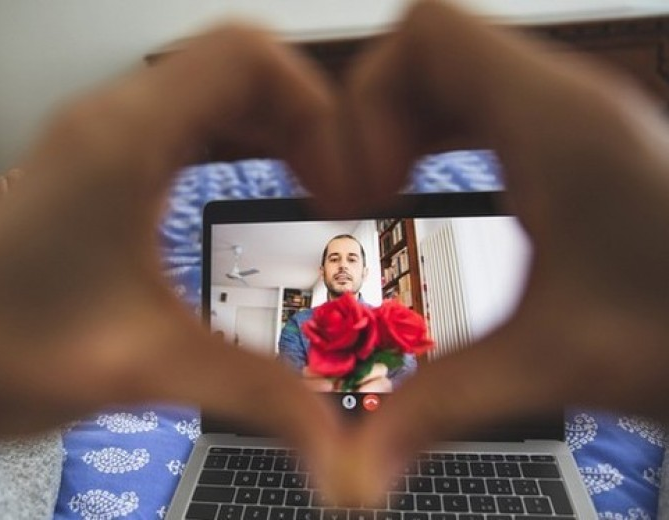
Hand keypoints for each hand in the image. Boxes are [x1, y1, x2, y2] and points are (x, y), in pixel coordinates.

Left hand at [0, 24, 347, 491]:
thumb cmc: (5, 351)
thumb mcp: (149, 364)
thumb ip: (257, 392)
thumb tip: (336, 439)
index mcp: (123, 141)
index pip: (246, 57)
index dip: (313, 107)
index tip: (338, 175)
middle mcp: (107, 122)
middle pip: (234, 66)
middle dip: (300, 116)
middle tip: (334, 180)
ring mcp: (97, 140)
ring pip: (207, 89)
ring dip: (267, 125)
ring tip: (308, 179)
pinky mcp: (93, 166)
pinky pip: (180, 121)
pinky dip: (231, 139)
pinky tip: (247, 180)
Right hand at [334, 0, 668, 501]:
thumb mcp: (550, 366)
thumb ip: (438, 410)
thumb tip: (354, 471)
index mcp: (557, 127)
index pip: (427, 33)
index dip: (369, 99)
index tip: (366, 183)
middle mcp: (571, 103)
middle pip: (432, 48)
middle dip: (379, 116)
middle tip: (369, 193)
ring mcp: (579, 117)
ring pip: (461, 70)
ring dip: (411, 123)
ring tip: (393, 191)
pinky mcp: (583, 142)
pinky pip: (491, 101)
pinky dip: (446, 132)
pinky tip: (443, 188)